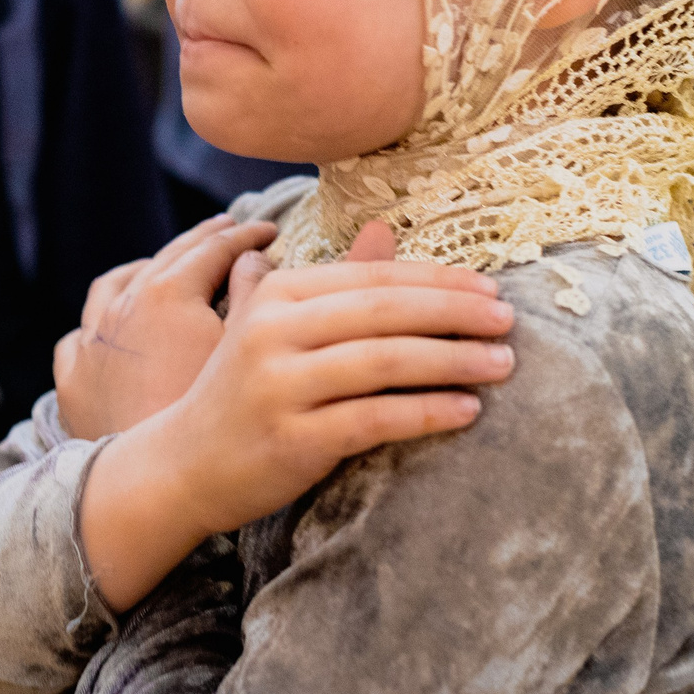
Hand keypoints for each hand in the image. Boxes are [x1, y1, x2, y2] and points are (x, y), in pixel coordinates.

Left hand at [54, 216, 279, 440]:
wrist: (158, 484)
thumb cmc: (214, 419)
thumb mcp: (245, 350)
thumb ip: (254, 295)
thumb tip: (256, 257)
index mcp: (169, 292)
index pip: (215, 248)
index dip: (246, 235)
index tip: (269, 227)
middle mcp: (122, 305)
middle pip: (168, 258)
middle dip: (203, 241)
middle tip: (230, 230)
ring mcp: (92, 341)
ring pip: (115, 285)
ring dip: (145, 270)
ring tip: (163, 267)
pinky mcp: (73, 378)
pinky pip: (80, 335)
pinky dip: (100, 321)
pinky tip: (111, 325)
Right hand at [76, 222, 517, 610]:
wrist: (183, 464)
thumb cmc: (243, 390)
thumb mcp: (277, 325)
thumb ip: (335, 280)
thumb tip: (386, 229)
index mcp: (278, 295)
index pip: (374, 278)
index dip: (439, 280)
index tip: (492, 288)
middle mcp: (274, 332)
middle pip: (385, 313)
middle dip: (456, 313)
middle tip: (509, 321)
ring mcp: (281, 385)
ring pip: (385, 362)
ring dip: (454, 361)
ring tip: (502, 364)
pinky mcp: (293, 439)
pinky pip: (375, 419)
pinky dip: (427, 412)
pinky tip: (467, 411)